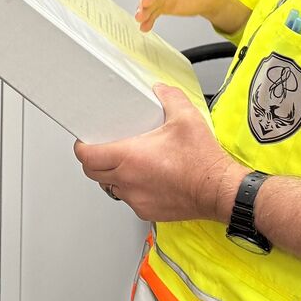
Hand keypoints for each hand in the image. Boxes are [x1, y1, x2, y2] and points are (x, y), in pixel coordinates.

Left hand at [74, 84, 241, 223]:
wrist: (219, 190)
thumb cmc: (203, 161)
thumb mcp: (186, 117)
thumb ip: (169, 97)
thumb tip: (160, 90)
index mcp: (130, 157)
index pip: (87, 156)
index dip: (81, 147)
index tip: (84, 141)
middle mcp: (128, 181)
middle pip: (93, 173)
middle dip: (93, 161)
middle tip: (102, 150)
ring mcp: (136, 198)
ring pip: (110, 188)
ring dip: (111, 176)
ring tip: (125, 163)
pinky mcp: (147, 211)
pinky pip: (129, 199)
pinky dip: (130, 189)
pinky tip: (144, 179)